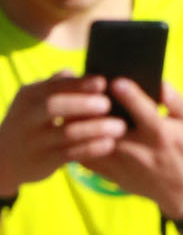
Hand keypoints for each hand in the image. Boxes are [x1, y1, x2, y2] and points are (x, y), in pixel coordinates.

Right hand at [0, 74, 124, 192]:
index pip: (55, 85)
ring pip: (66, 133)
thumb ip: (55, 84)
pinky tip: (108, 144)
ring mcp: (33, 142)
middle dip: (84, 104)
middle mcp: (27, 117)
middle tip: (108, 104)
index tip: (102, 82)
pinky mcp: (42, 163)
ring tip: (119, 126)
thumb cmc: (29, 121)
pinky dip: (91, 148)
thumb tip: (81, 71)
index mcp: (29, 95)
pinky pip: (69, 155)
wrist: (1, 160)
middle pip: (55, 106)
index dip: (80, 84)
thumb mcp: (34, 100)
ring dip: (95, 128)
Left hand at [84, 79, 182, 220]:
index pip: (144, 112)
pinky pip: (87, 159)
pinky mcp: (109, 175)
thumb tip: (159, 83)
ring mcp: (121, 165)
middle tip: (83, 91)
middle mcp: (138, 150)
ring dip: (81, 127)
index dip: (130, 95)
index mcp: (159, 133)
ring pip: (94, 144)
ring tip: (70, 107)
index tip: (115, 80)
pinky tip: (71, 128)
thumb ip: (175, 100)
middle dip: (96, 111)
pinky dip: (77, 144)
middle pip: (111, 129)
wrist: (178, 187)